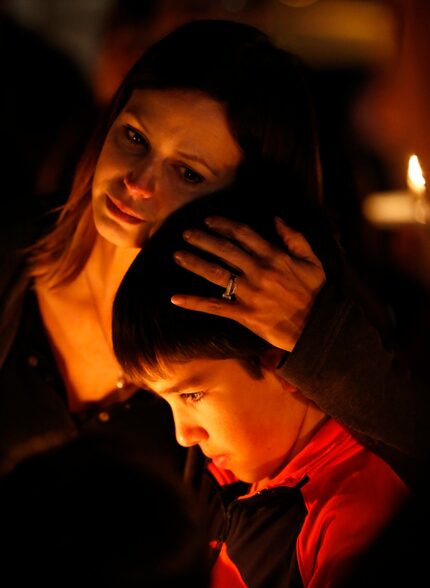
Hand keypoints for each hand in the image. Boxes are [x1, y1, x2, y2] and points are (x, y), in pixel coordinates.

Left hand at [171, 215, 325, 351]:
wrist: (318, 327)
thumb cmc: (317, 294)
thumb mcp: (312, 261)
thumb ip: (294, 237)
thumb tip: (276, 218)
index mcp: (275, 256)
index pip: (243, 234)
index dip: (223, 224)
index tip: (208, 220)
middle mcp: (259, 271)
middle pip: (224, 249)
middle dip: (203, 239)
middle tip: (186, 233)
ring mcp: (250, 293)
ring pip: (216, 273)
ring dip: (194, 263)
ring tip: (178, 255)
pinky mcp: (245, 314)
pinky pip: (215, 306)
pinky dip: (194, 302)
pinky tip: (175, 298)